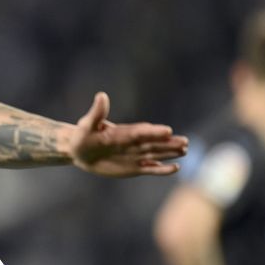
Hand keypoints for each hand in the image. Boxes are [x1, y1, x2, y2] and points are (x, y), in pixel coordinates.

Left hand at [69, 92, 187, 176]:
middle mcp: (133, 143)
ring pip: (156, 154)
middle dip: (168, 143)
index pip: (141, 132)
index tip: (167, 131)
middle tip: (185, 142)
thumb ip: (97, 113)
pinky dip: (162, 169)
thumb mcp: (87, 125)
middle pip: (153, 143)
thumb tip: (101, 95)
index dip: (153, 132)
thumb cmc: (83, 136)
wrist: (80, 150)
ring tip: (185, 150)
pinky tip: (175, 168)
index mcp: (123, 132)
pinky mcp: (134, 167)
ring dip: (170, 152)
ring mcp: (135, 155)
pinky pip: (150, 168)